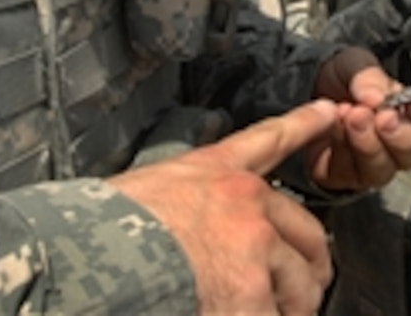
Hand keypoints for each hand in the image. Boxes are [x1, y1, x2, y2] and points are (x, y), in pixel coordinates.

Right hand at [108, 100, 338, 314]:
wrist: (81, 256)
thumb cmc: (97, 228)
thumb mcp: (147, 190)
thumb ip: (188, 201)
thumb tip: (194, 236)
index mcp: (216, 171)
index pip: (271, 140)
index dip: (305, 125)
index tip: (330, 114)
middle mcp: (246, 201)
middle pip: (310, 234)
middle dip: (310, 269)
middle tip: (301, 294)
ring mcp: (254, 246)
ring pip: (302, 286)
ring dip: (290, 310)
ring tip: (258, 315)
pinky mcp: (249, 293)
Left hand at [309, 46, 410, 190]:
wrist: (301, 87)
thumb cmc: (338, 78)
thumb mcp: (354, 64)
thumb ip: (369, 76)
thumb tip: (378, 97)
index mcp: (408, 114)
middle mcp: (395, 144)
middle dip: (399, 135)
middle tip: (381, 115)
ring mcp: (370, 164)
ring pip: (383, 169)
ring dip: (368, 143)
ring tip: (352, 117)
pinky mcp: (342, 177)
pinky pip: (349, 173)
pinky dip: (342, 151)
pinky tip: (334, 129)